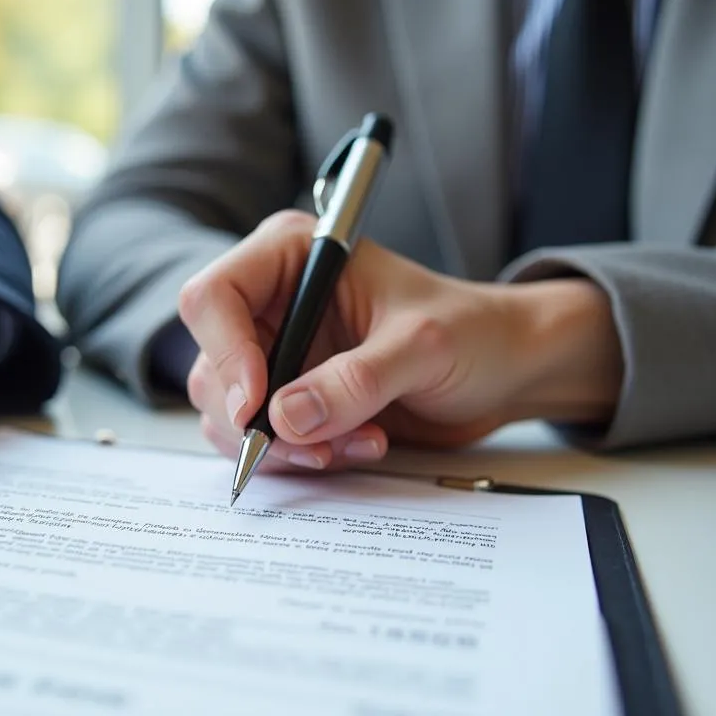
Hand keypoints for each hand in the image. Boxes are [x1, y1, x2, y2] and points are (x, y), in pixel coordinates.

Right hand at [178, 210, 622, 470]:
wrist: (503, 372)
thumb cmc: (472, 332)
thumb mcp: (421, 347)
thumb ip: (356, 380)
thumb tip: (285, 418)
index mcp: (291, 259)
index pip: (214, 298)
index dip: (227, 355)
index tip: (258, 408)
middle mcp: (273, 305)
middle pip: (213, 368)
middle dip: (258, 419)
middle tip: (314, 445)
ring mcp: (280, 356)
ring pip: (229, 414)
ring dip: (285, 446)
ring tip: (354, 442)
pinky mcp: (293, 400)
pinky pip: (263, 441)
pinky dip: (301, 457)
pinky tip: (358, 445)